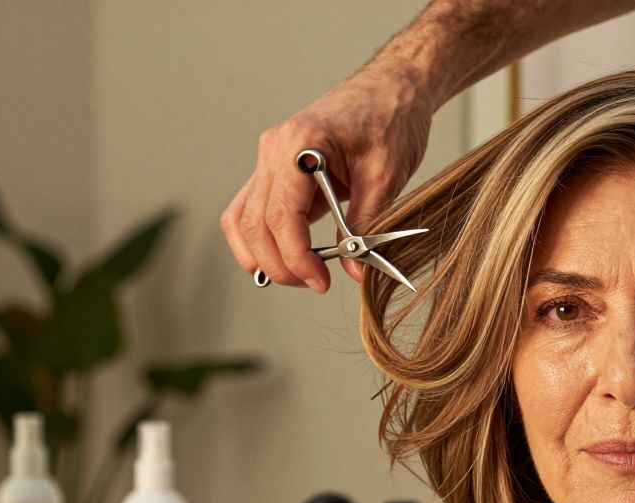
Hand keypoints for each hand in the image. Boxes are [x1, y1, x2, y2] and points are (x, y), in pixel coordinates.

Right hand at [221, 67, 432, 291]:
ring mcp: (268, 158)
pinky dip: (259, 239)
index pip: (280, 215)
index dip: (296, 257)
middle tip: (316, 284)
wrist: (392, 88)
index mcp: (300, 143)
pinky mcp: (274, 169)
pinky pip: (250, 210)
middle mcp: (273, 149)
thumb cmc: (392, 119)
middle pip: (254, 223)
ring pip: (242, 220)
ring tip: (301, 275)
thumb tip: (352, 270)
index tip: (320, 281)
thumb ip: (365, 224)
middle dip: (280, 264)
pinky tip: (283, 258)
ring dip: (263, 256)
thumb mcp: (387, 175)